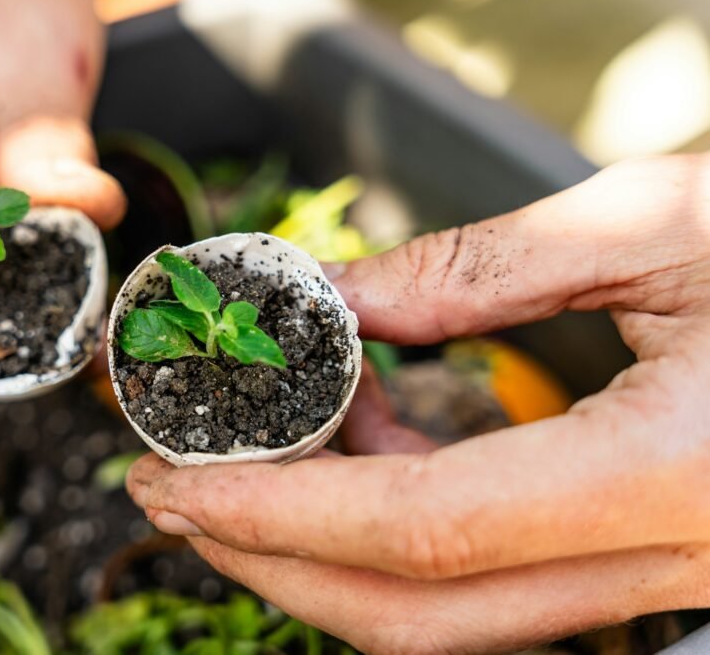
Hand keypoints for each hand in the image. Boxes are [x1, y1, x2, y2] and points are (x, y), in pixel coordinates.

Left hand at [128, 154, 709, 653]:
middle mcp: (670, 559)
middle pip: (418, 615)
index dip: (279, 515)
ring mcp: (662, 579)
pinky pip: (497, 579)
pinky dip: (404, 529)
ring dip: (329, 547)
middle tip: (178, 492)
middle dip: (273, 562)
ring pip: (452, 616)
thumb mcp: (659, 223)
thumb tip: (342, 300)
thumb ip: (482, 269)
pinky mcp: (649, 560)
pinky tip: (366, 447)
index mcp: (673, 473)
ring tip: (261, 451)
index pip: (424, 531)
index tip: (178, 483)